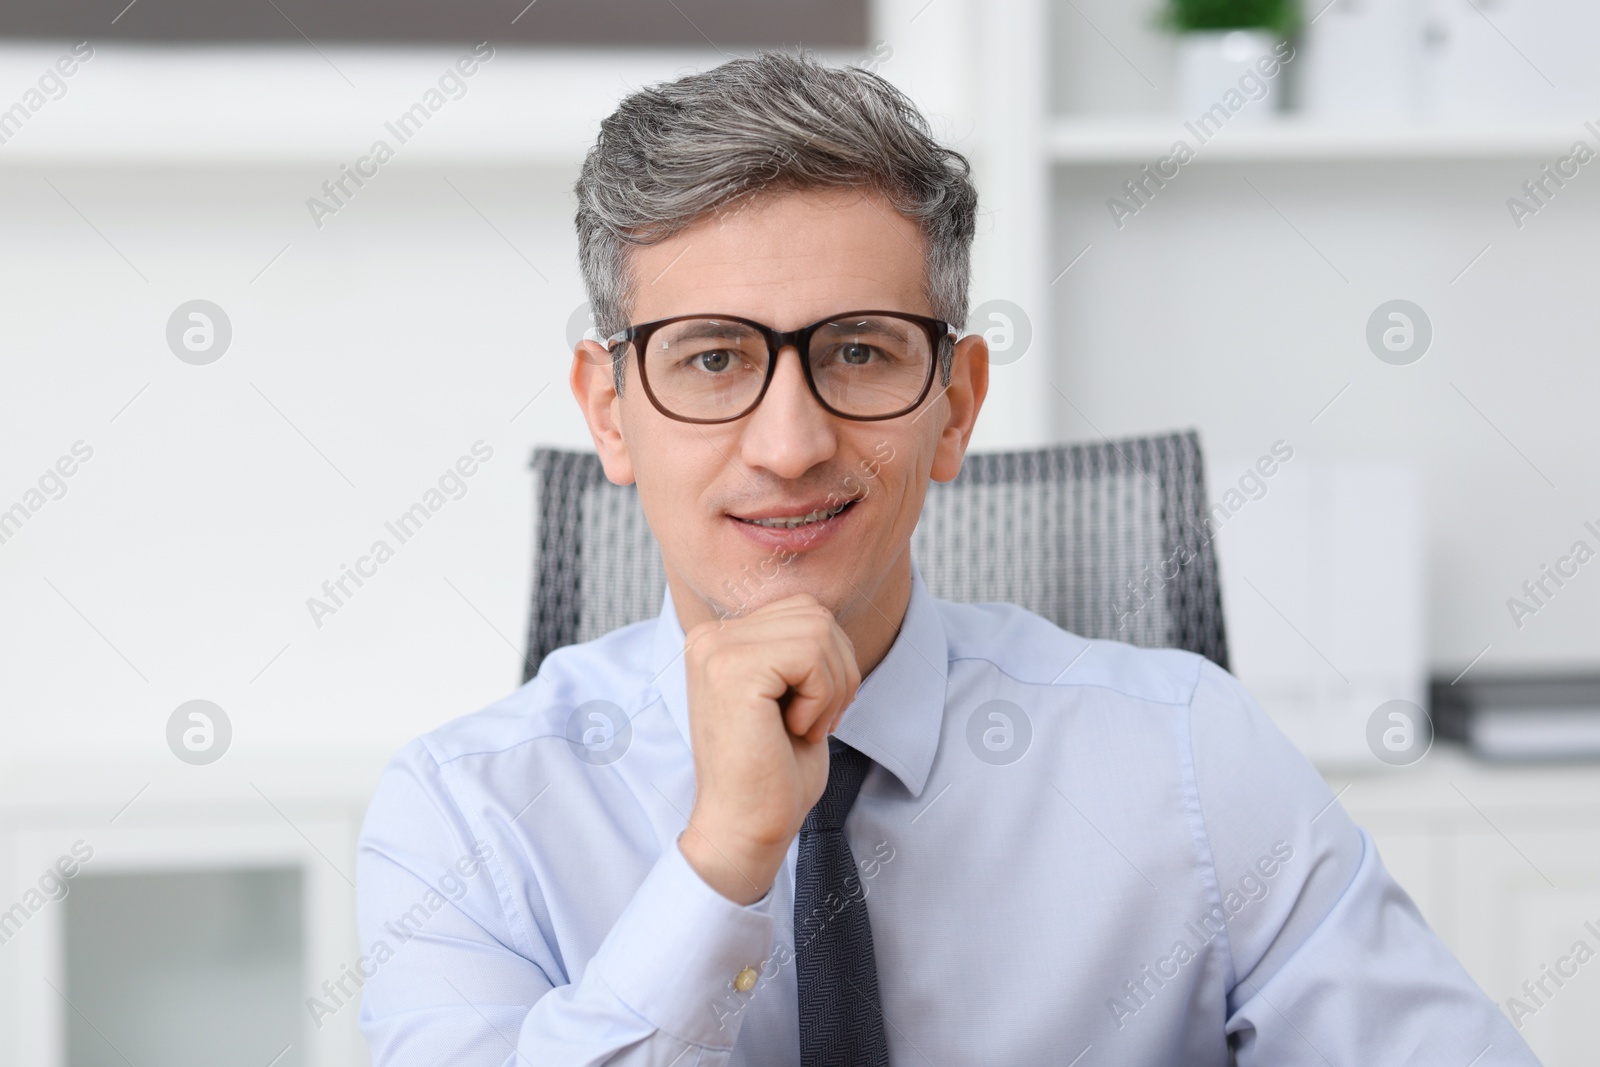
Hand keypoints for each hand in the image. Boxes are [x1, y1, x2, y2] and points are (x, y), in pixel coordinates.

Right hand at [677, 594, 861, 903]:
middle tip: (810, 721)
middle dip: (836, 672)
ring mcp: (716, 650)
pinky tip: (794, 730)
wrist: (744, 828)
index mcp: (718, 639)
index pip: (804, 609)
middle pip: (815, 614)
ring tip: (800, 726)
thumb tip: (826, 615)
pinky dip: (821, 699)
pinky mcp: (733, 670)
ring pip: (819, 631)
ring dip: (830, 688)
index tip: (808, 710)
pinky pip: (812, 656)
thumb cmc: (772, 772)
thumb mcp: (788, 694)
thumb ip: (796, 647)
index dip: (828, 661)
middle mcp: (709, 637)